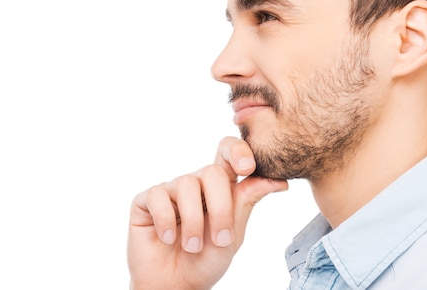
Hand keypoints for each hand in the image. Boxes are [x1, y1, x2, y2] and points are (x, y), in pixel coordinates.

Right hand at [127, 137, 287, 289]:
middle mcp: (195, 184)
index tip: (247, 168)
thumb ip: (248, 202)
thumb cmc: (206, 259)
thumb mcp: (233, 233)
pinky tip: (168, 237)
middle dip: (220, 207)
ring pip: (186, 184)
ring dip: (194, 221)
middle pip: (212, 171)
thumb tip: (280, 181)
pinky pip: (158, 196)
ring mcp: (170, 190)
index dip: (238, 151)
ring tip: (192, 246)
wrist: (176, 286)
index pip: (228, 153)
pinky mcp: (146, 200)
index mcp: (219, 187)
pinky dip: (166, 220)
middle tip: (221, 239)